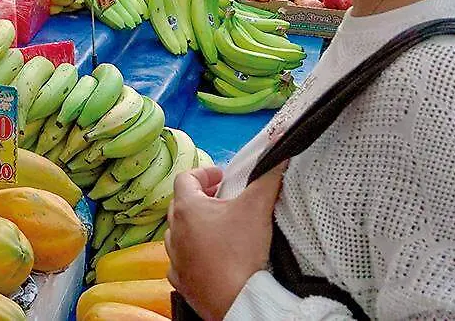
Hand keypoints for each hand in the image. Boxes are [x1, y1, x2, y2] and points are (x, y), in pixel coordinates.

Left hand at [165, 163, 286, 320]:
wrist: (237, 299)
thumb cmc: (241, 252)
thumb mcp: (258, 207)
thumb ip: (268, 177)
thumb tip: (279, 154)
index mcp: (187, 209)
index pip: (185, 178)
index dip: (204, 172)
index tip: (221, 176)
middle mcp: (174, 231)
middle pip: (181, 204)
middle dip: (201, 197)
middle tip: (222, 198)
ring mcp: (175, 258)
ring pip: (178, 233)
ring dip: (194, 226)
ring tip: (217, 228)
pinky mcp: (181, 280)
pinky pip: (180, 261)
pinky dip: (192, 254)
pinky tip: (209, 256)